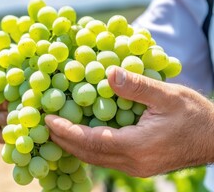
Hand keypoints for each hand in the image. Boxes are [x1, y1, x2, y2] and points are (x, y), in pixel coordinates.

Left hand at [45, 66, 213, 176]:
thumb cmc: (194, 116)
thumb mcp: (167, 95)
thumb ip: (136, 86)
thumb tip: (109, 73)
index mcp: (137, 146)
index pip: (90, 141)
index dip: (66, 130)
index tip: (47, 119)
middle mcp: (132, 162)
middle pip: (87, 154)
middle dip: (63, 139)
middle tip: (44, 124)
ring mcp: (134, 166)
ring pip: (94, 159)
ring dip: (73, 144)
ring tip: (55, 129)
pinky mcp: (137, 164)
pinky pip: (104, 158)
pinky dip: (87, 147)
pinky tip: (80, 136)